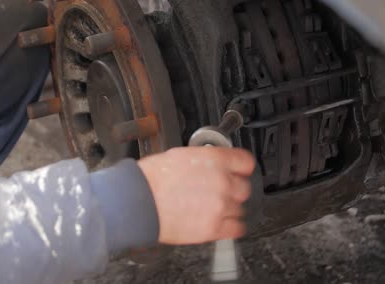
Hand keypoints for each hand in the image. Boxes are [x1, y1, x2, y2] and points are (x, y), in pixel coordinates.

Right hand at [138, 147, 254, 244]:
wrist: (138, 200)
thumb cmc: (153, 178)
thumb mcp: (182, 155)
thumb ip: (206, 160)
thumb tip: (213, 164)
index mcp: (215, 160)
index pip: (246, 162)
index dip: (241, 168)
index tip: (239, 172)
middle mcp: (223, 182)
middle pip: (244, 187)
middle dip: (233, 189)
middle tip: (219, 191)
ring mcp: (220, 206)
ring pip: (240, 208)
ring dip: (229, 208)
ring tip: (212, 208)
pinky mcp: (214, 228)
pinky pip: (237, 228)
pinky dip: (232, 226)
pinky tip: (222, 222)